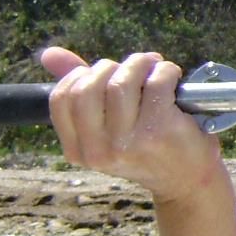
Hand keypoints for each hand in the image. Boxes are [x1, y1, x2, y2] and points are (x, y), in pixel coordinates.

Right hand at [38, 47, 223, 203]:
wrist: (187, 181)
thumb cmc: (146, 148)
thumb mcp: (108, 127)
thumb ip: (79, 91)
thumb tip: (48, 54)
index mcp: (78, 151)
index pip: (61, 99)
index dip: (79, 76)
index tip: (103, 73)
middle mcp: (99, 151)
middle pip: (88, 86)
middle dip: (111, 67)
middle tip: (133, 67)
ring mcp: (128, 143)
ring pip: (120, 82)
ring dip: (140, 64)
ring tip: (153, 67)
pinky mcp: (159, 130)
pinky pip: (155, 82)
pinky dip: (165, 71)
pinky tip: (172, 77)